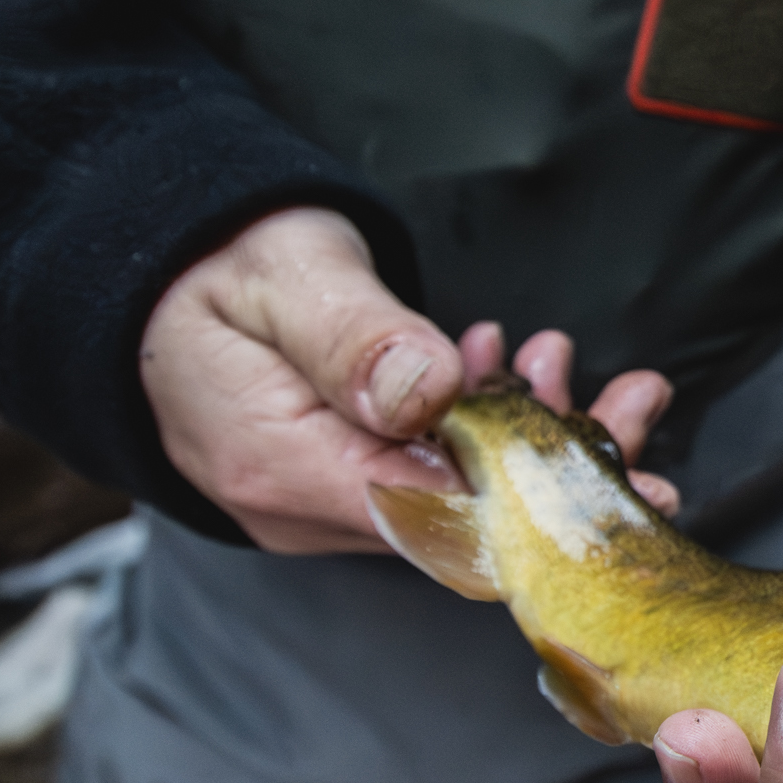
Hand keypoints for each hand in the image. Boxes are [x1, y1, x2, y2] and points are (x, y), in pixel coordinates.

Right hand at [139, 206, 678, 552]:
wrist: (146, 274)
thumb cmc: (210, 263)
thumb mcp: (284, 276)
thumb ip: (355, 336)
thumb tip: (432, 389)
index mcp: (279, 469)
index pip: (431, 513)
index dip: (533, 498)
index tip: (616, 466)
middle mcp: (302, 510)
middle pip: (459, 518)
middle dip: (557, 465)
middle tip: (637, 404)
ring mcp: (320, 506)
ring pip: (456, 498)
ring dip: (532, 438)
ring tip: (583, 371)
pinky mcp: (340, 486)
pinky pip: (433, 479)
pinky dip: (489, 433)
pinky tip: (519, 374)